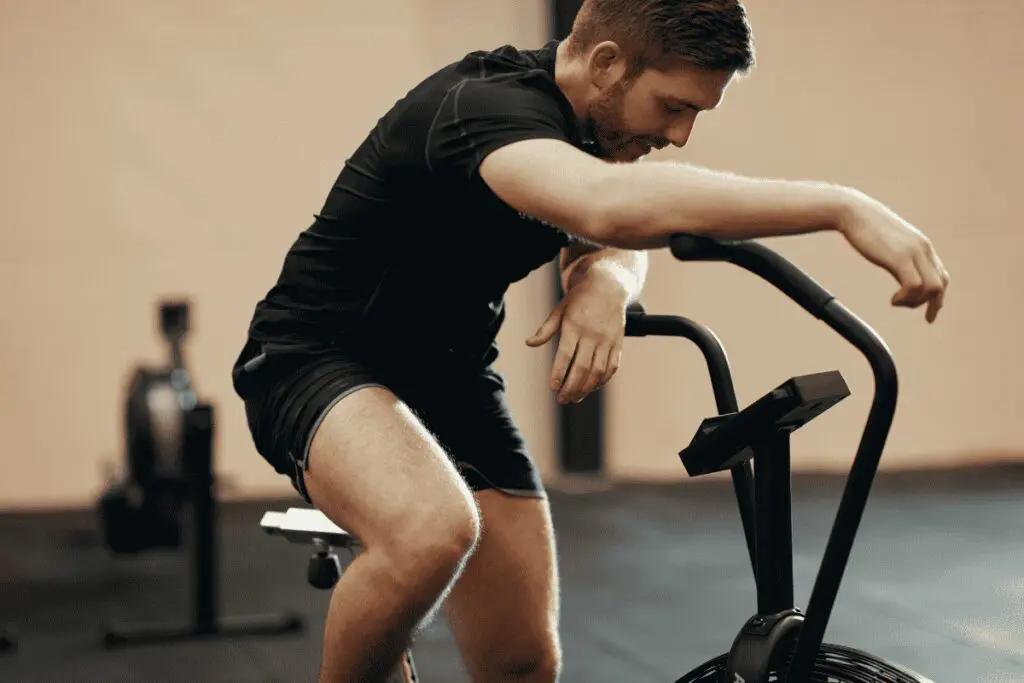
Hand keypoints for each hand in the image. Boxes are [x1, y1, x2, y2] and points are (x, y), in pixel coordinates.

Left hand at [526, 274, 627, 403]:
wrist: (609, 286)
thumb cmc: (580, 299)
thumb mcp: (559, 309)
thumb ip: (545, 329)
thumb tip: (529, 344)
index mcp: (574, 326)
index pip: (566, 354)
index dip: (559, 373)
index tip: (553, 387)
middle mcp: (592, 334)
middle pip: (582, 367)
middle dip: (571, 387)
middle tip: (562, 399)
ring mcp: (607, 340)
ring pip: (598, 371)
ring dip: (586, 388)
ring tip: (575, 398)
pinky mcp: (618, 343)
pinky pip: (612, 367)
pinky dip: (602, 380)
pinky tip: (592, 387)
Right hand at [839, 192, 950, 321]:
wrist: (853, 211)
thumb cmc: (865, 225)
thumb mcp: (887, 241)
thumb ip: (897, 252)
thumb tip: (895, 263)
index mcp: (922, 246)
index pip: (941, 276)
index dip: (938, 298)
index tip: (929, 313)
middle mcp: (923, 249)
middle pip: (941, 284)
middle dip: (931, 305)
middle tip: (910, 310)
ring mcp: (913, 253)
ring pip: (932, 288)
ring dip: (915, 302)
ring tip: (897, 301)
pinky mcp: (900, 258)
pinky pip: (914, 286)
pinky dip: (906, 299)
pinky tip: (893, 300)